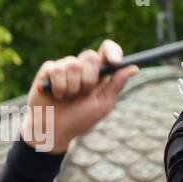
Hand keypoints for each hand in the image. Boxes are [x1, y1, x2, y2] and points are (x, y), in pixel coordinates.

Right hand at [22, 40, 137, 153]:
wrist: (54, 131)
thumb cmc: (80, 119)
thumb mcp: (102, 104)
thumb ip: (116, 85)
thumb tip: (134, 68)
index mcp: (98, 73)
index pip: (108, 50)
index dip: (112, 51)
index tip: (115, 62)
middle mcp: (82, 67)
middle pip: (90, 56)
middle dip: (89, 78)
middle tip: (83, 93)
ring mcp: (64, 67)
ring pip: (73, 65)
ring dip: (73, 87)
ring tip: (67, 98)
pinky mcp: (48, 69)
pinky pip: (57, 70)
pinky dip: (59, 88)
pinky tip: (56, 95)